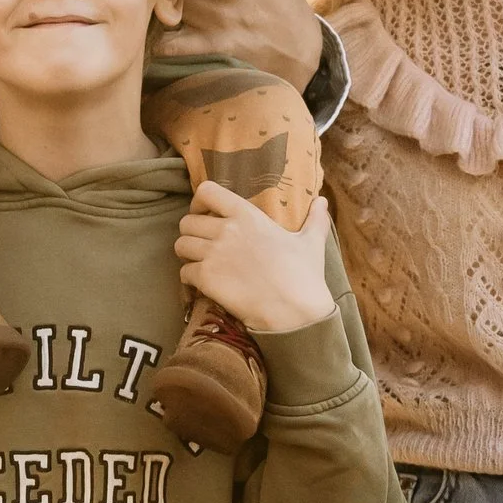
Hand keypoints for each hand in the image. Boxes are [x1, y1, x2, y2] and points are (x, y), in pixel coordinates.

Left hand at [175, 185, 334, 340]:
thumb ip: (314, 220)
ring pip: (180, 245)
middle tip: (202, 244)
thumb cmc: (304, 275)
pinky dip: (188, 278)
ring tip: (199, 262)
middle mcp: (226, 230)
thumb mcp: (311, 242)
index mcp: (247, 215)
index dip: (200, 202)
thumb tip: (322, 202)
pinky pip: (183, 272)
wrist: (295, 311)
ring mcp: (214, 254)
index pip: (207, 191)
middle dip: (191, 232)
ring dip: (187, 254)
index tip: (205, 213)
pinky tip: (201, 283)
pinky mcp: (206, 279)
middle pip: (187, 222)